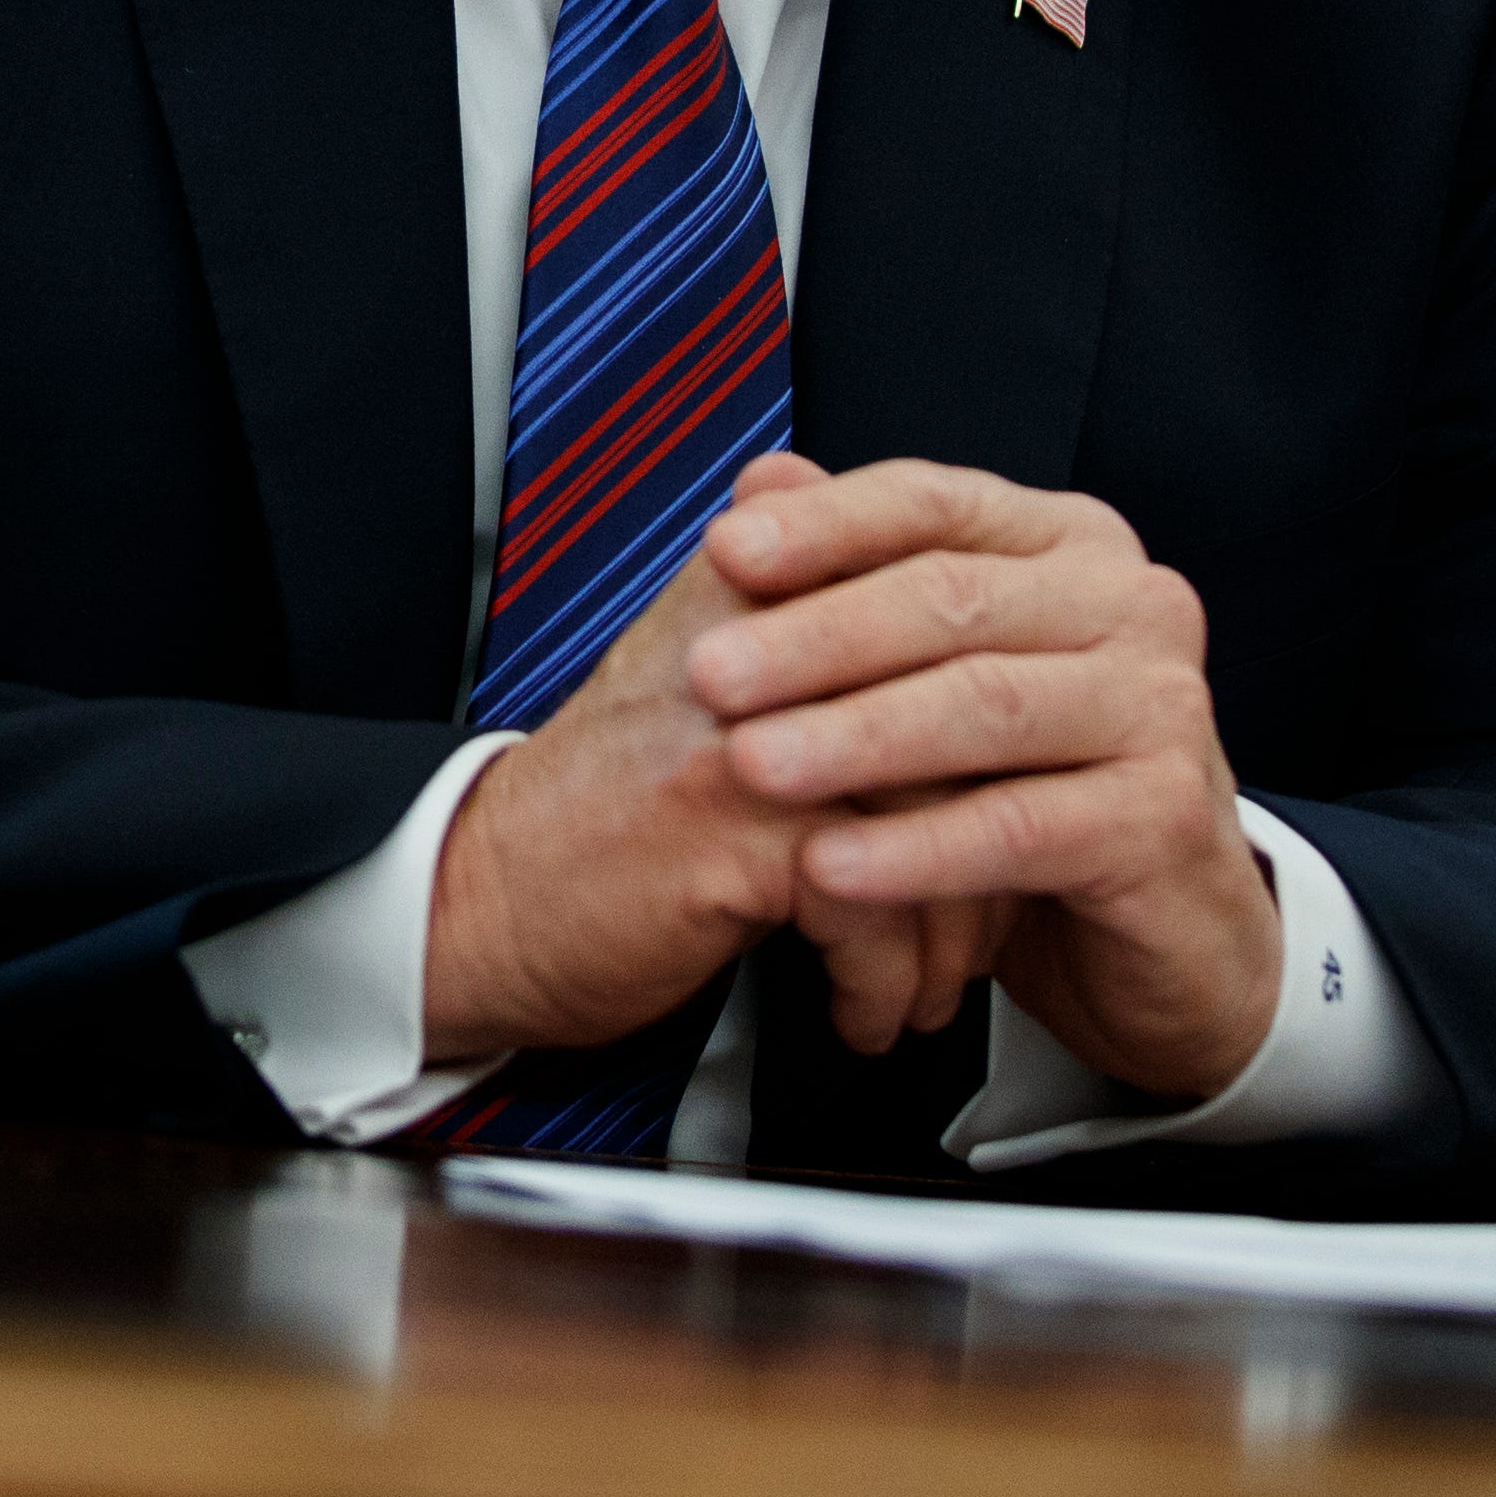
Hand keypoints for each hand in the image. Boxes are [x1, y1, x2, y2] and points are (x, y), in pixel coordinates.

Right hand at [422, 531, 980, 1060]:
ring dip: (957, 925)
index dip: (986, 719)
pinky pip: (870, 907)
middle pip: (948, 718)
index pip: (926, 619)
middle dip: (1000, 828)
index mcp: (742, 593)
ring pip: (930, 817)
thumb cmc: (599, 801)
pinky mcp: (727, 842)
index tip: (1012, 787)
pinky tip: (874, 1011)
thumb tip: (810, 485)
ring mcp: (739, 742)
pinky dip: (887, 982)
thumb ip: (763, 589)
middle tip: (1012, 892)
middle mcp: (746, 653)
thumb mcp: (678, 661)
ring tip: (947, 976)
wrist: (484, 898)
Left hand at [687, 453, 1280, 1101]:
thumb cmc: (1023, 770)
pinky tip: (827, 865)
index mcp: (1068, 541)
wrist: (1151, 920)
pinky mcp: (1168, 821)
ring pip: (984, 707)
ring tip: (747, 765)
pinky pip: (1019, 828)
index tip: (720, 551)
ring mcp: (1164, 708)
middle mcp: (1132, 604)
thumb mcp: (934, 666)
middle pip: (950, 600)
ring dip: (853, 736)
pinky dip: (915, 847)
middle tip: (704, 674)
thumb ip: (855, 570)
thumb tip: (758, 480)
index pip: (933, 502)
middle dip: (814, 637)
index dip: (824, 524)